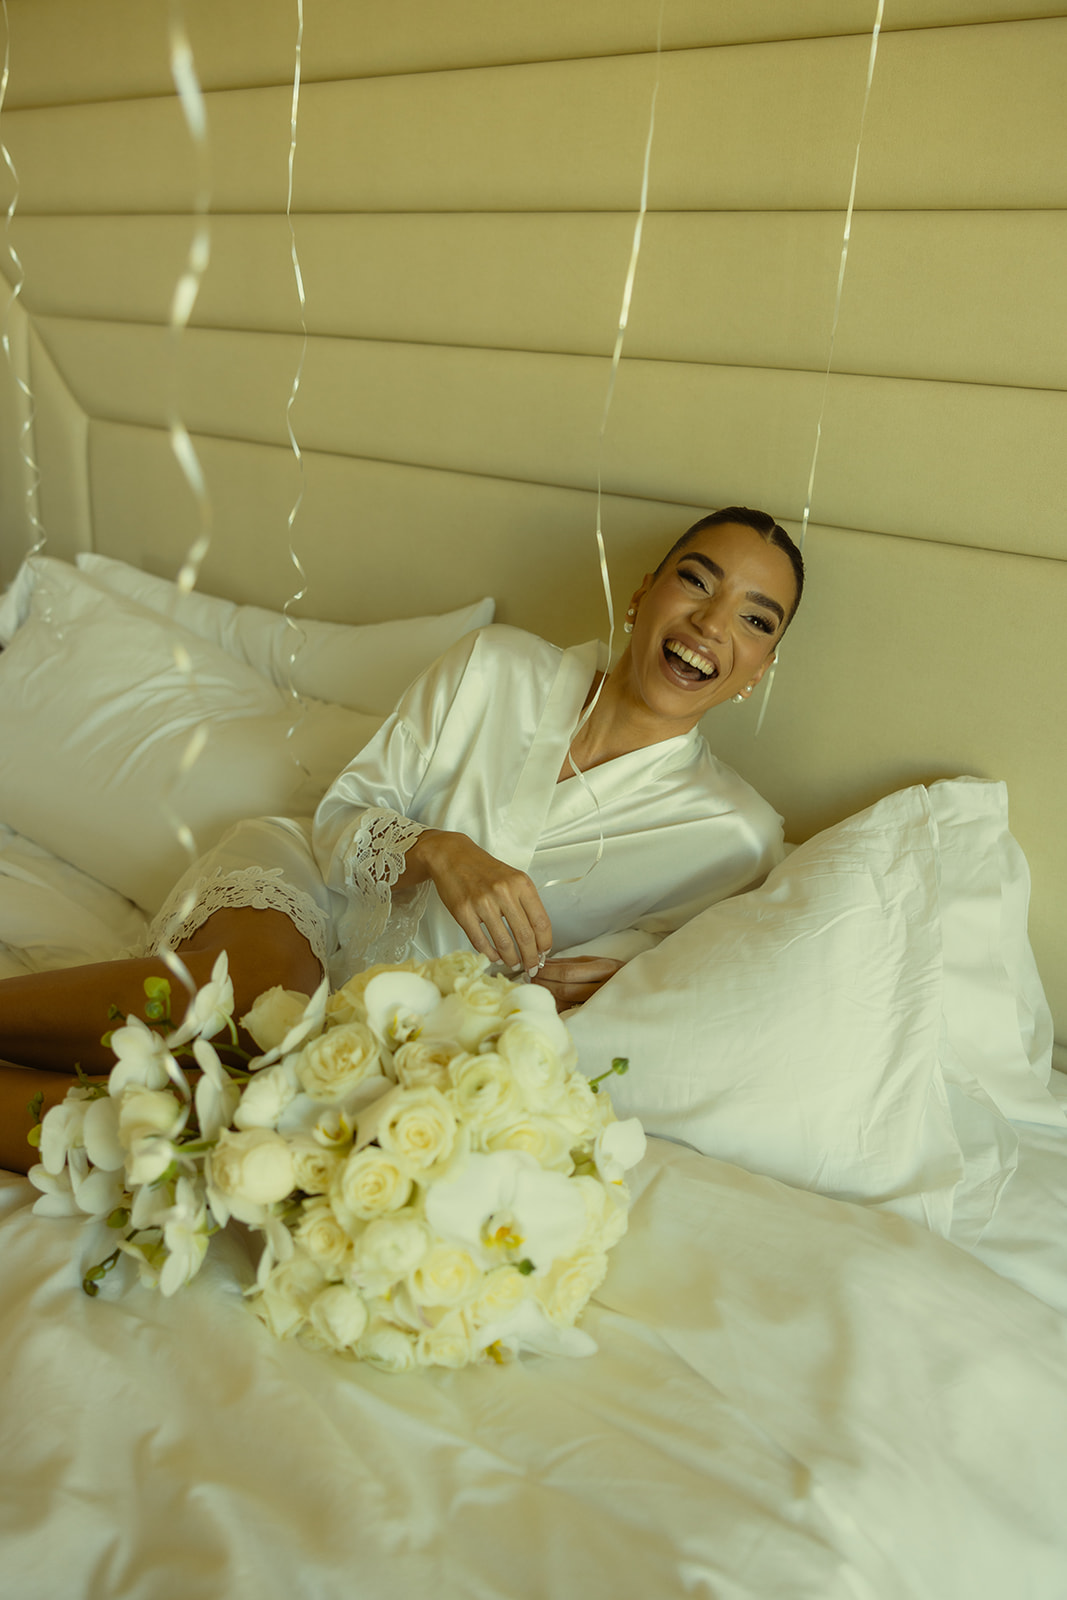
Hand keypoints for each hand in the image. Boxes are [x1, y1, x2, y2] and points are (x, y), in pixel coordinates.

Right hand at [409, 831, 552, 974]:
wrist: (453, 856)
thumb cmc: (484, 870)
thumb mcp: (513, 878)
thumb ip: (526, 902)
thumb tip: (537, 936)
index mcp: (521, 884)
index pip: (541, 921)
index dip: (545, 943)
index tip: (544, 953)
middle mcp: (503, 892)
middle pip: (525, 935)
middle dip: (530, 958)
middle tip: (531, 967)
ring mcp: (482, 902)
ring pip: (503, 942)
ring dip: (511, 959)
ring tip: (514, 964)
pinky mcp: (463, 912)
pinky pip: (480, 941)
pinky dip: (490, 954)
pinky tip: (495, 957)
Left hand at [533, 957, 623, 1012]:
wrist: (638, 991)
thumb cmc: (614, 973)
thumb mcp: (595, 961)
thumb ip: (569, 963)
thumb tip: (543, 964)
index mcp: (604, 969)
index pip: (568, 973)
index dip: (547, 971)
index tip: (534, 967)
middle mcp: (603, 988)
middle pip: (564, 988)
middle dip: (543, 982)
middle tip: (529, 977)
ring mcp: (599, 1005)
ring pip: (565, 1003)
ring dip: (545, 994)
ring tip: (533, 987)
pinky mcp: (594, 1016)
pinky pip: (569, 1013)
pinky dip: (554, 1006)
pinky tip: (545, 1000)